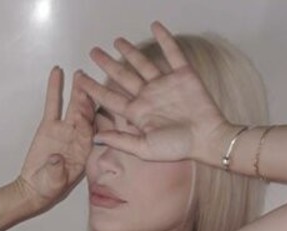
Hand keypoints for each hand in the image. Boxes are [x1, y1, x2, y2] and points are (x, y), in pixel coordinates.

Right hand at [16, 66, 95, 208]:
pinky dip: (55, 89)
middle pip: (86, 115)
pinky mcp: (50, 124)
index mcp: (86, 151)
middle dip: (87, 100)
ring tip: (78, 75)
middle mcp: (79, 137)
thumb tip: (55, 159)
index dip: (88, 121)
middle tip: (87, 84)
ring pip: (74, 106)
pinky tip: (57, 73)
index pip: (90, 131)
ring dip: (78, 90)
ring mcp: (66, 128)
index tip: (86, 111)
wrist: (35, 188)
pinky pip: (53, 104)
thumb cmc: (48, 188)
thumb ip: (57, 171)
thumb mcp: (54, 183)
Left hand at [76, 20, 229, 163]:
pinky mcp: (183, 74)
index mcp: (137, 113)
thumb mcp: (144, 149)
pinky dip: (165, 38)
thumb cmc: (176, 148)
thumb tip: (95, 138)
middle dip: (107, 64)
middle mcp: (148, 96)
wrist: (206, 139)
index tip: (80, 79)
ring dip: (129, 51)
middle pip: (122, 76)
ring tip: (117, 41)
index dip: (94, 89)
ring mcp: (164, 84)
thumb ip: (120, 141)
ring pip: (142, 63)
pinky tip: (155, 26)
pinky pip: (172, 52)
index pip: (109, 98)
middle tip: (93, 52)